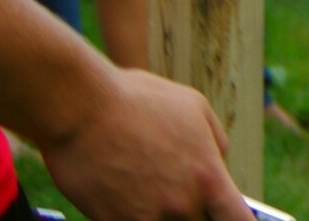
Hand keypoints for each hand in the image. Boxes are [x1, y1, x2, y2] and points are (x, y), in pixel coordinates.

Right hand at [38, 68, 245, 220]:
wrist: (79, 108)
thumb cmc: (137, 99)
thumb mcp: (194, 106)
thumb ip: (215, 141)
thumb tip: (219, 162)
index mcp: (208, 176)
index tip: (228, 215)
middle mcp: (181, 204)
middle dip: (196, 212)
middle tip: (174, 186)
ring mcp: (146, 218)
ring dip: (163, 214)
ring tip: (147, 186)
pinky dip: (131, 215)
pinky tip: (122, 193)